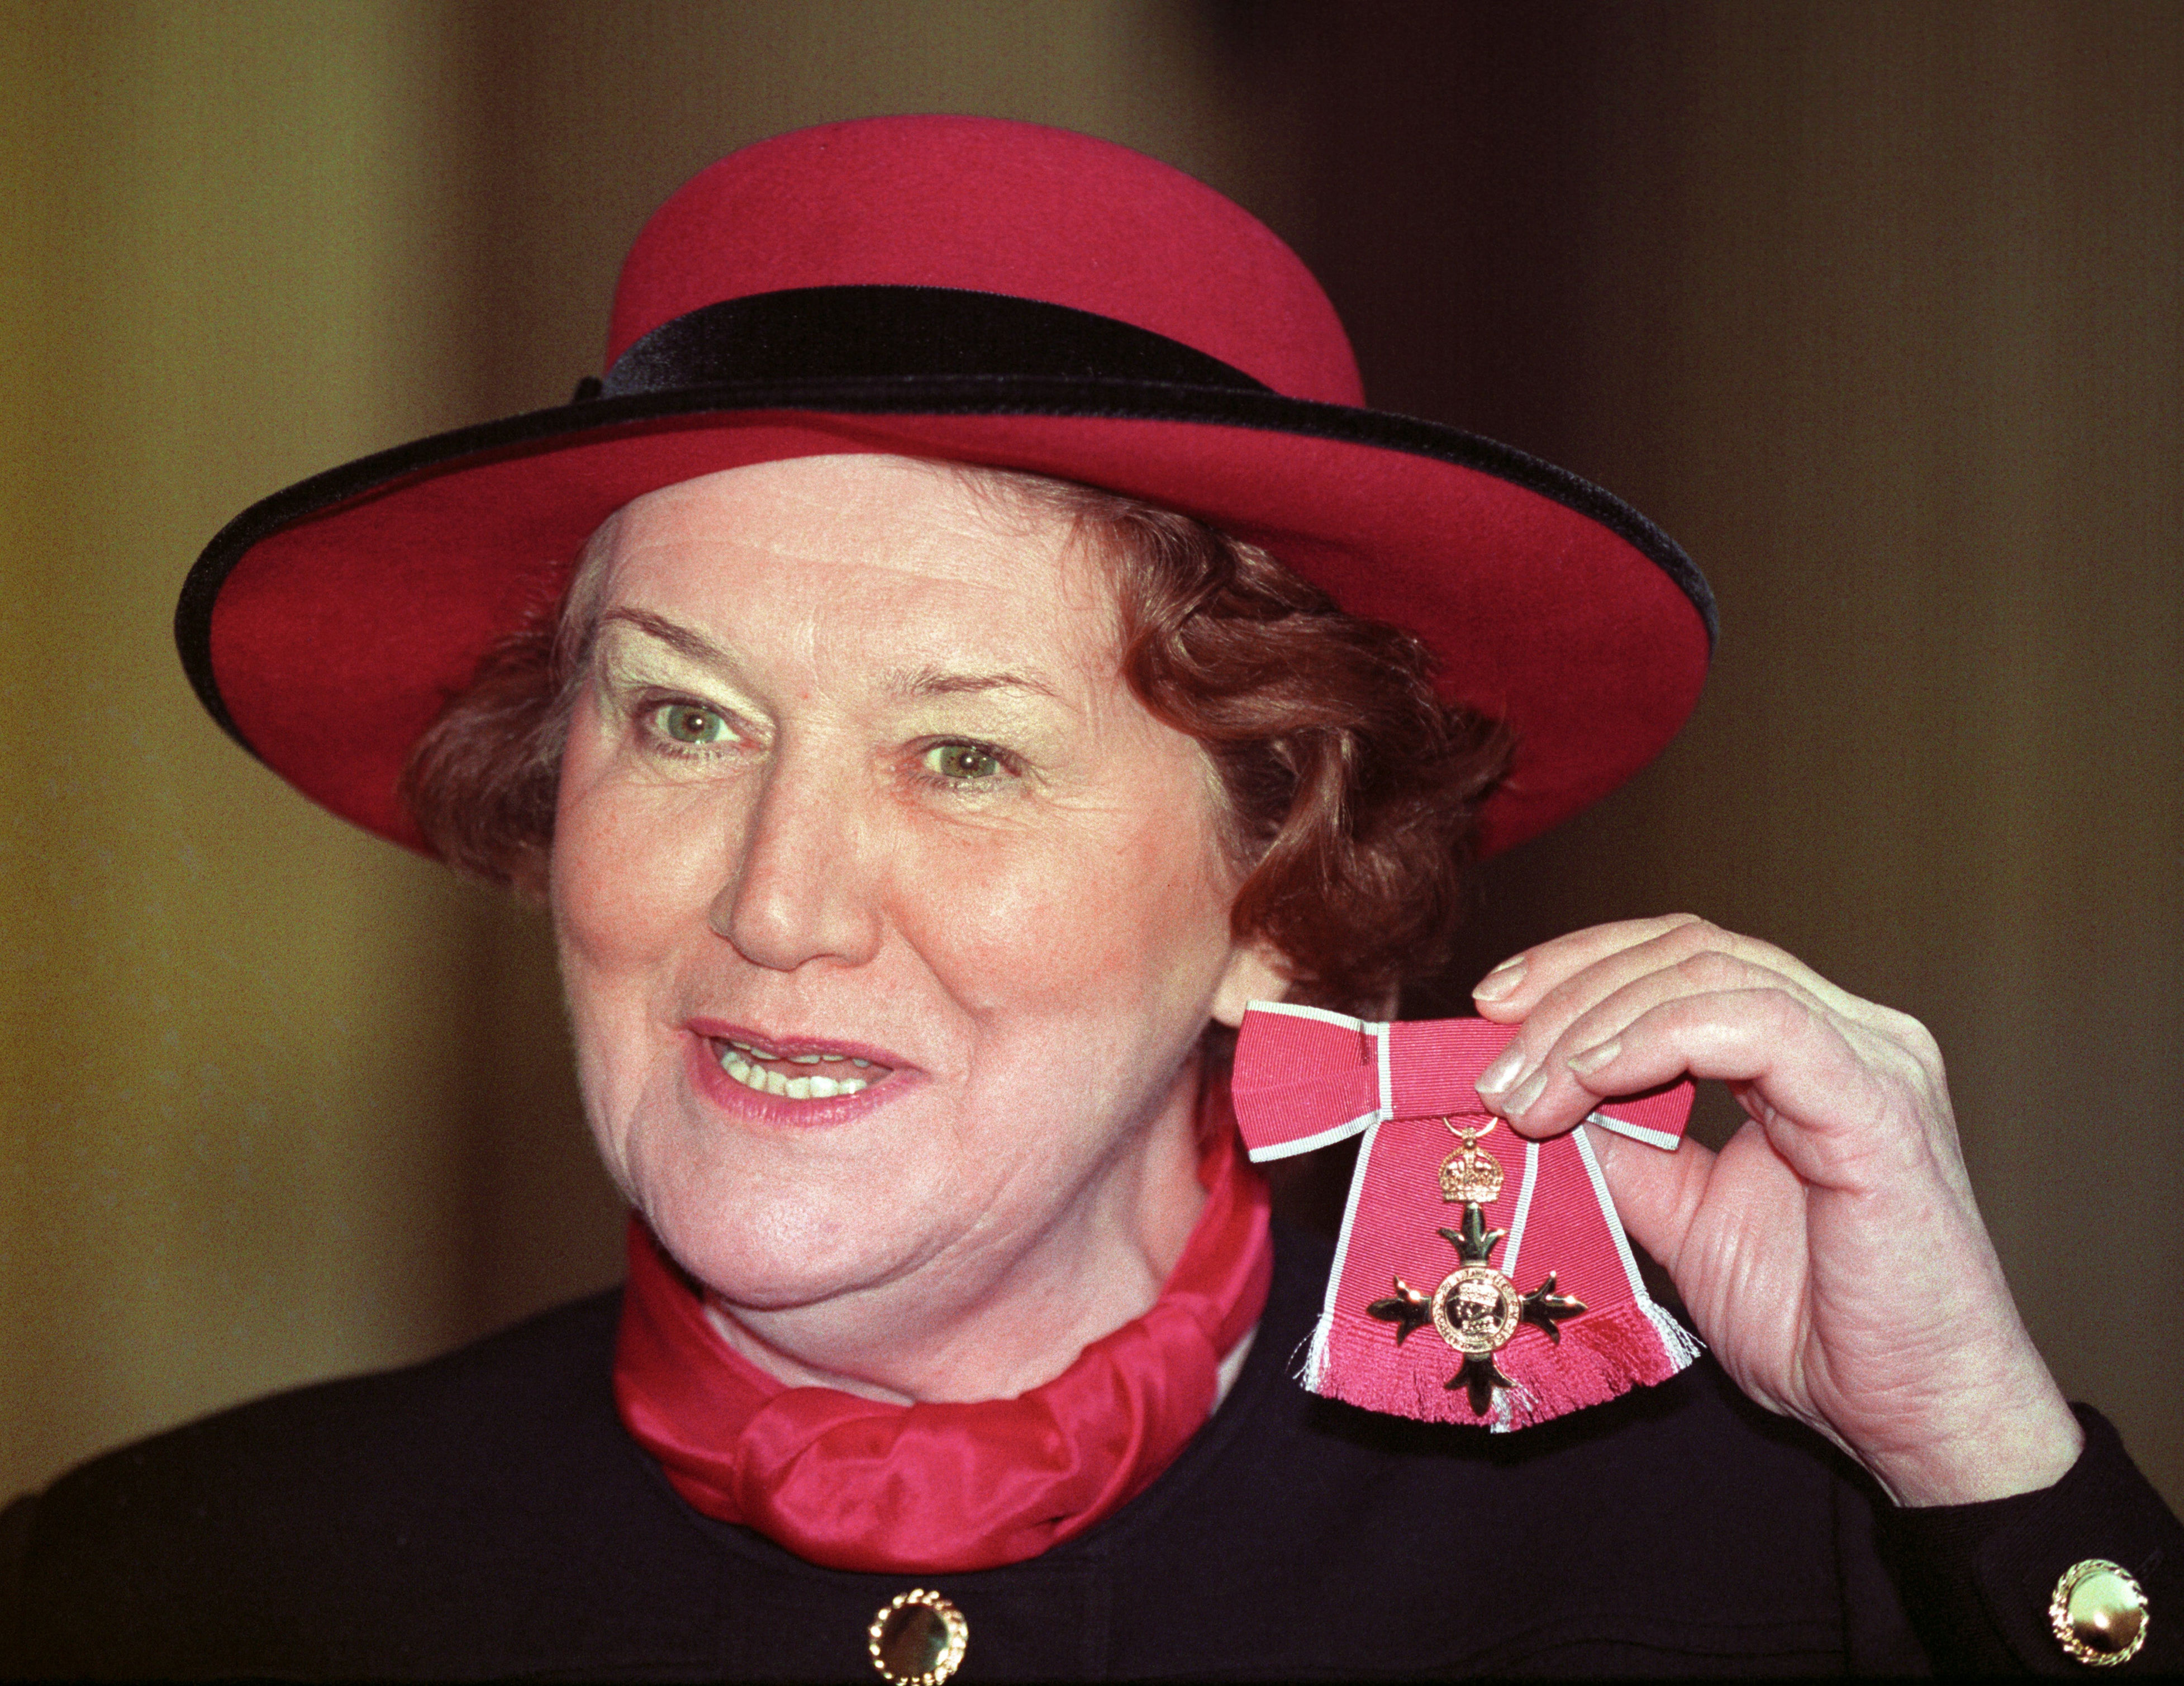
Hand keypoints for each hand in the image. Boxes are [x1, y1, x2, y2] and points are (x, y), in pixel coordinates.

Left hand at [1469, 914, 2080, 1505]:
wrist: (1916, 1420)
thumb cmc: (1817, 1327)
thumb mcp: (1681, 1218)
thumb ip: (1624, 1148)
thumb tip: (1532, 1094)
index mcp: (1809, 1048)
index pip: (1682, 957)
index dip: (1580, 966)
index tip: (1491, 1011)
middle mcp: (1851, 1032)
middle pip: (1686, 948)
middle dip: (1568, 988)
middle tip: (1489, 1057)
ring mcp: (1873, 1058)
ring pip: (1709, 972)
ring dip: (1592, 1021)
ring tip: (1523, 1089)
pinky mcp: (1878, 1104)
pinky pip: (1755, 1025)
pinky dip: (1655, 1037)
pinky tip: (1590, 1078)